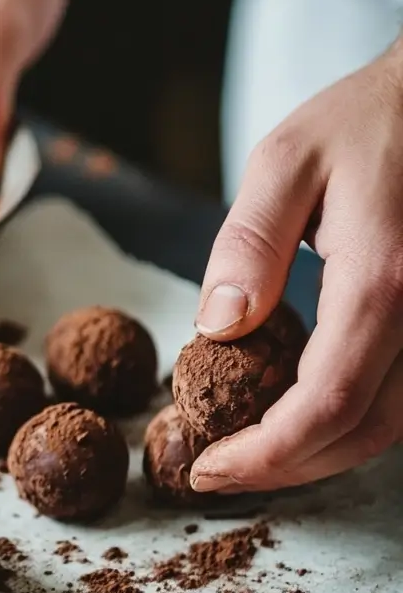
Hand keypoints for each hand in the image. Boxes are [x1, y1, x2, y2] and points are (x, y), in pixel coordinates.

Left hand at [191, 38, 402, 492]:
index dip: (266, 453)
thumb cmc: (362, 122)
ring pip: (392, 425)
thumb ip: (249, 245)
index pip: (327, 401)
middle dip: (286, 467)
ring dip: (318, 453)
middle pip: (364, 431)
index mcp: (385, 280)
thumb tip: (217, 327)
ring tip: (248, 450)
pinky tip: (298, 414)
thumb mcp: (284, 164)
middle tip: (218, 471)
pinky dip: (348, 421)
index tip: (208, 468)